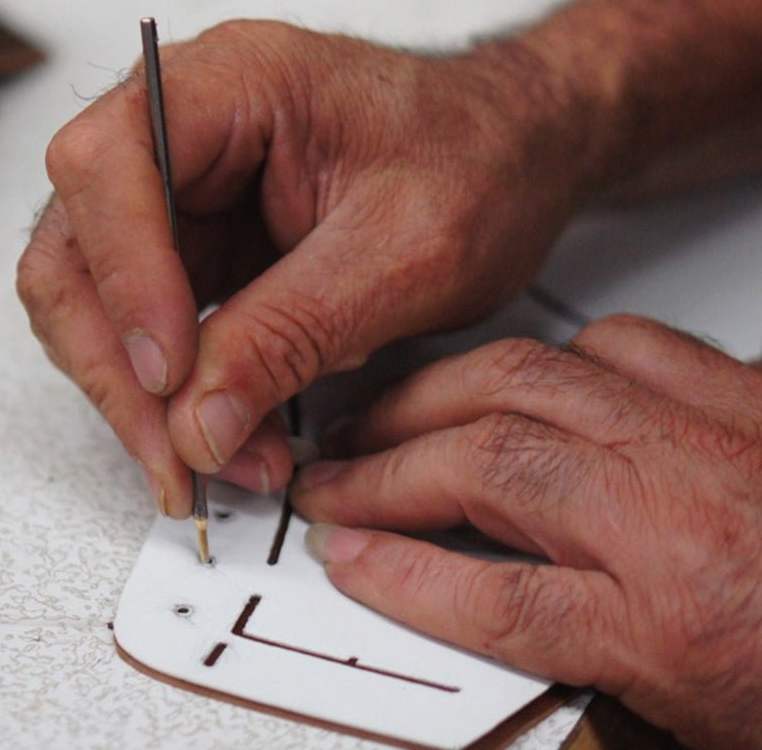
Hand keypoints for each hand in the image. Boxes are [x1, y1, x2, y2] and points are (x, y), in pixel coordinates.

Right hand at [17, 19, 600, 515]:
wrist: (516, 152)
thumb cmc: (481, 158)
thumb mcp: (404, 252)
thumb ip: (292, 333)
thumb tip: (196, 423)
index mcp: (230, 84)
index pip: (106, 162)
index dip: (122, 273)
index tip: (168, 371)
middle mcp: (186, 130)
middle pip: (79, 244)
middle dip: (115, 362)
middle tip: (175, 455)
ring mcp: (188, 192)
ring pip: (98, 298)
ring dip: (140, 392)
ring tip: (214, 459)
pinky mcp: (203, 246)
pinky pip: (151, 324)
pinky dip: (174, 391)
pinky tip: (221, 432)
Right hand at [292, 314, 761, 749]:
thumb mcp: (712, 726)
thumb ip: (602, 676)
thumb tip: (498, 638)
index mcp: (684, 627)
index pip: (493, 600)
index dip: (399, 577)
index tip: (347, 556)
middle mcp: (685, 518)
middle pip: (491, 467)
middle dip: (389, 467)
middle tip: (337, 474)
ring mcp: (716, 436)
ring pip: (535, 383)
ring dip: (442, 393)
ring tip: (392, 409)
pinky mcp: (750, 391)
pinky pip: (627, 345)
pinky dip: (554, 354)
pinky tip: (526, 371)